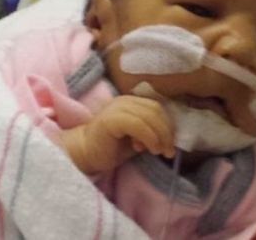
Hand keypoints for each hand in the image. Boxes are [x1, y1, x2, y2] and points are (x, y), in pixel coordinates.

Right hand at [60, 95, 174, 173]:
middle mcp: (124, 101)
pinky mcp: (111, 119)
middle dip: (167, 132)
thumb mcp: (137, 138)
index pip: (156, 108)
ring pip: (149, 116)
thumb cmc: (111, 148)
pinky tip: (149, 149)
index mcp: (131, 102)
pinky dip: (149, 137)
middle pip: (155, 110)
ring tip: (160, 152)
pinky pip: (138, 125)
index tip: (170, 145)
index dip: (168, 125)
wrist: (84, 154)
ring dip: (160, 136)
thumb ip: (151, 132)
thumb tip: (170, 137)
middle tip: (169, 151)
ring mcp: (116, 108)